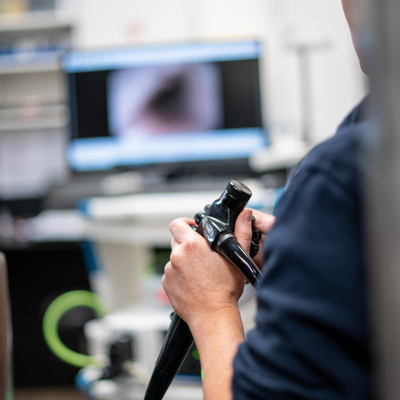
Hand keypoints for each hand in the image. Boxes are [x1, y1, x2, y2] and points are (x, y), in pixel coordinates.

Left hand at [161, 209, 274, 325]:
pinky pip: (171, 273)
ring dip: (184, 260)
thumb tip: (245, 214)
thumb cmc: (225, 290)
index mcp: (192, 245)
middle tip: (202, 253)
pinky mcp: (166, 283)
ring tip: (200, 272)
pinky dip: (179, 274)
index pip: (177, 223)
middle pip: (176, 240)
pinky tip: (193, 283)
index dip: (185, 223)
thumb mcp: (236, 257)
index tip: (193, 228)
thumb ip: (242, 232)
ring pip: (175, 257)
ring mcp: (169, 270)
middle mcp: (177, 256)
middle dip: (187, 243)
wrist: (212, 316)